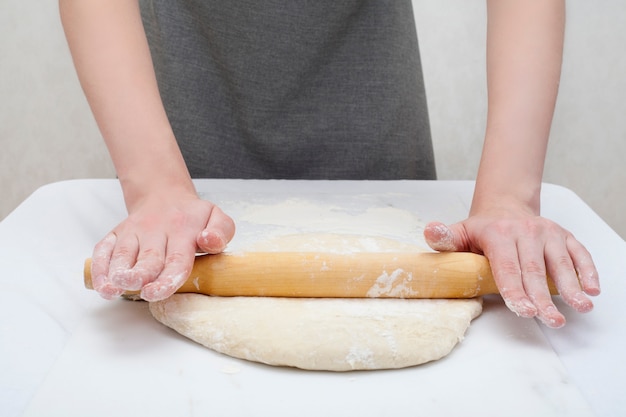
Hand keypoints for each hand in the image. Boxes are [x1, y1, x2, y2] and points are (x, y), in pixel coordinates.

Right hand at [90, 192, 235, 301]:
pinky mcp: (116, 234)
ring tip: (112, 289)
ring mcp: (133, 232)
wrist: (164, 196)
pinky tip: (102, 284)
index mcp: (182, 231)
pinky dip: (100, 267)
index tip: (156, 292)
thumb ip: (221, 230)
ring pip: (122, 254)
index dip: (166, 278)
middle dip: (140, 275)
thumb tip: (208, 240)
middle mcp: (155, 231)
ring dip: (116, 272)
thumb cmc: (192, 216)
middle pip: (147, 258)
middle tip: (137, 288)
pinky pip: (104, 249)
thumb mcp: (216, 217)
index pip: (176, 258)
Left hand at [424, 209, 599, 327]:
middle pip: (534, 270)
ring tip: (580, 307)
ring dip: (571, 286)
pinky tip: (592, 289)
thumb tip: (430, 232)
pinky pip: (579, 252)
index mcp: (498, 234)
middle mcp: (526, 231)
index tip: (525, 311)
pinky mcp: (563, 235)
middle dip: (544, 297)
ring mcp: (547, 233)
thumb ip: (445, 239)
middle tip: (551, 320)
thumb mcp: (459, 232)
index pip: (507, 267)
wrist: (505, 205)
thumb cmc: (481, 228)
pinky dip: (587, 270)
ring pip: (560, 262)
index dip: (516, 290)